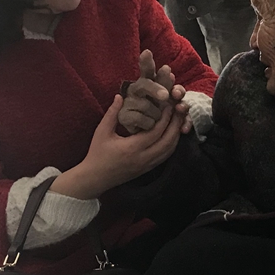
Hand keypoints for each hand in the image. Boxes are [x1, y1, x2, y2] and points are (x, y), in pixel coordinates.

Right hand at [51, 95, 182, 198]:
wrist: (95, 178)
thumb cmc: (97, 154)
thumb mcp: (102, 131)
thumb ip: (112, 113)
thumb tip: (120, 96)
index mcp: (132, 148)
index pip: (155, 132)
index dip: (165, 118)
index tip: (169, 105)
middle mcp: (143, 158)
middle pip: (168, 141)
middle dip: (176, 125)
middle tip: (179, 110)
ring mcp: (148, 165)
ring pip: (169, 150)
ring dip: (176, 135)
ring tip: (179, 120)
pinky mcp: (149, 169)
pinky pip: (165, 156)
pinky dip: (172, 144)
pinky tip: (173, 134)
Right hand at [118, 49, 189, 133]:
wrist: (142, 132)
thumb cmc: (158, 112)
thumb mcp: (171, 100)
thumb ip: (176, 93)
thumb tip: (175, 86)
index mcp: (147, 81)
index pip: (147, 69)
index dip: (146, 61)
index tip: (147, 52)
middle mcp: (136, 88)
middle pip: (145, 84)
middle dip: (156, 89)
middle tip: (165, 96)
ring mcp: (128, 101)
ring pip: (147, 105)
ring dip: (158, 114)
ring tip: (157, 118)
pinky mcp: (123, 116)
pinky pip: (141, 119)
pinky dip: (150, 124)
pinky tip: (149, 125)